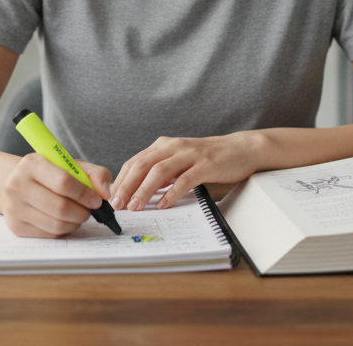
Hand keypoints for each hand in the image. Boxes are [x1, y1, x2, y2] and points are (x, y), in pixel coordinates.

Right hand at [0, 153, 111, 237]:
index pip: (64, 182)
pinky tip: (64, 220)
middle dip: (82, 212)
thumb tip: (105, 193)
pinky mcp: (16, 226)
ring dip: (75, 222)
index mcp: (32, 163)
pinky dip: (64, 230)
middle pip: (60, 208)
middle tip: (88, 210)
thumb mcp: (70, 165)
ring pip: (56, 224)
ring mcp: (14, 207)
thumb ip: (95, 174)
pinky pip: (49, 234)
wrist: (14, 183)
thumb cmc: (48, 174)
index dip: (85, 194)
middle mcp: (17, 185)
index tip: (96, 200)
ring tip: (77, 214)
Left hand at [110, 132, 264, 211]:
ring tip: (135, 206)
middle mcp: (173, 146)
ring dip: (144, 190)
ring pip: (159, 172)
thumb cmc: (209, 158)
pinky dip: (171, 193)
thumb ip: (162, 172)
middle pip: (142, 165)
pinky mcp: (205, 164)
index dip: (121, 180)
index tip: (111, 197)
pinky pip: (184, 180)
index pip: (134, 162)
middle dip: (127, 186)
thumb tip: (140, 190)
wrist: (241, 149)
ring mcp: (190, 154)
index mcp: (164, 145)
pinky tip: (163, 205)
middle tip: (118, 204)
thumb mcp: (180, 161)